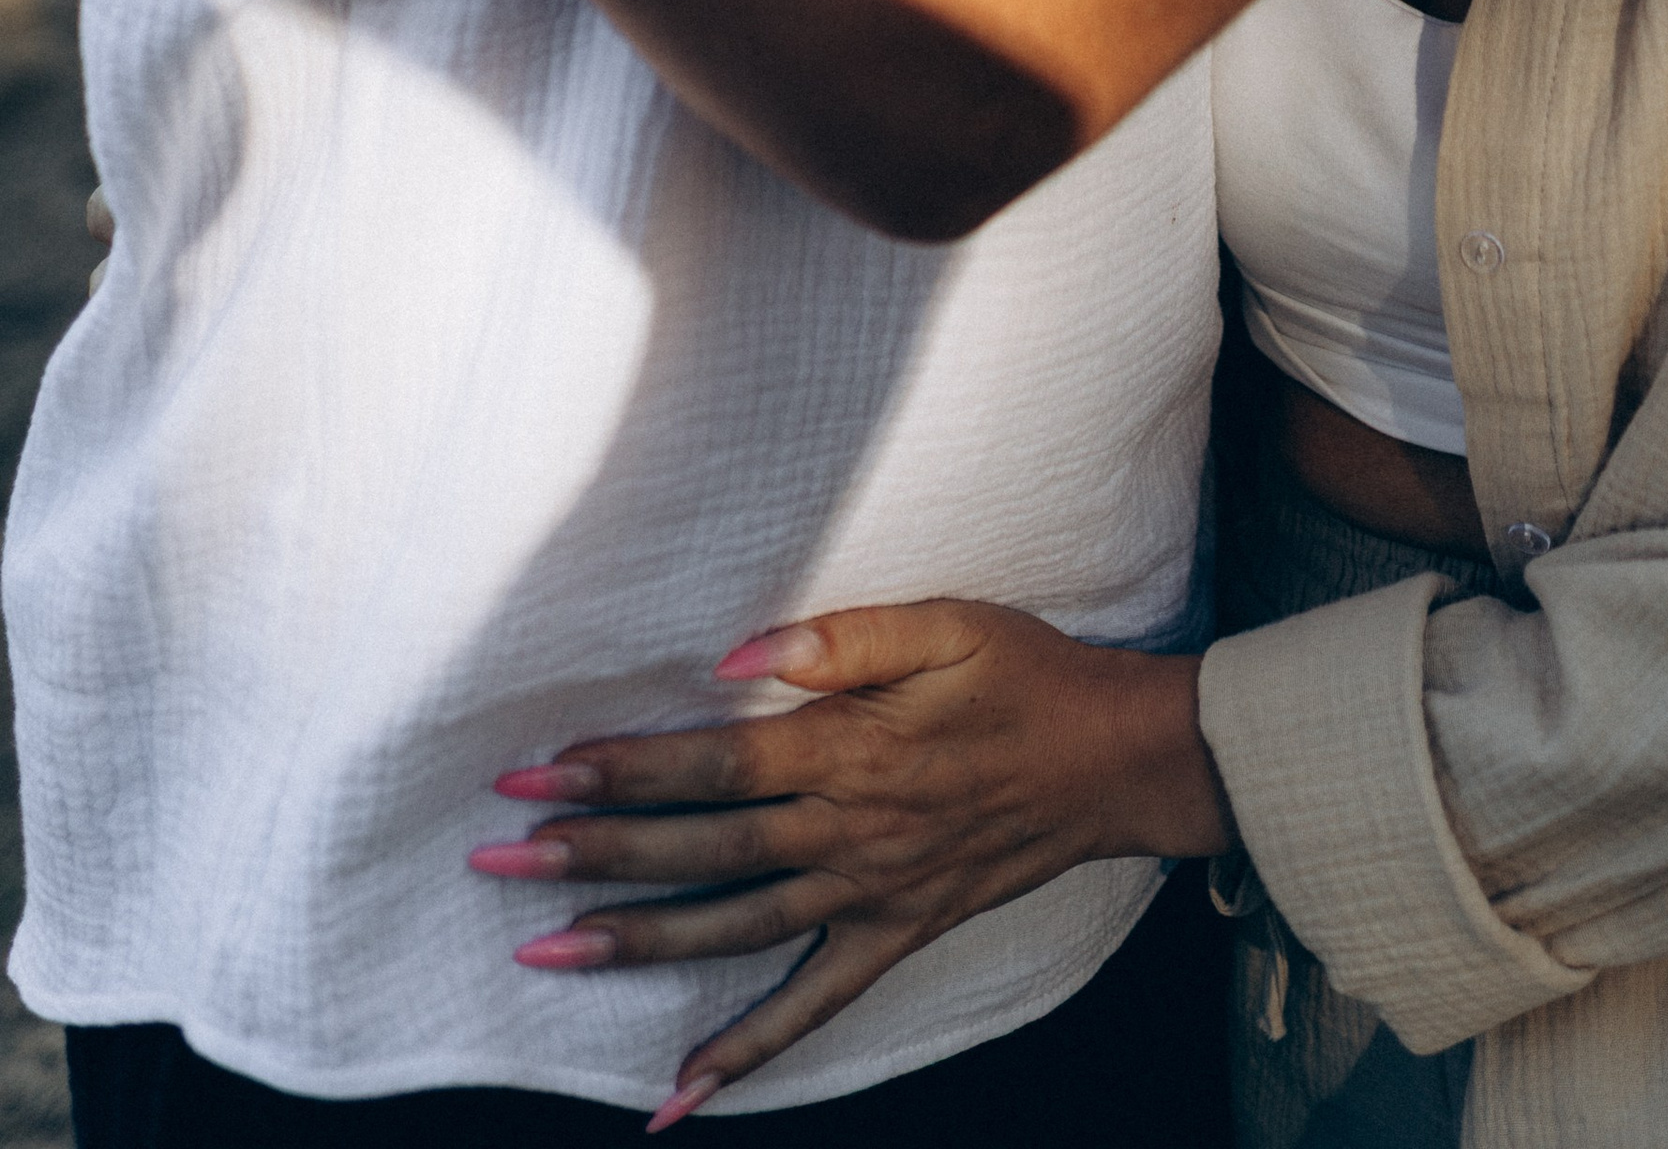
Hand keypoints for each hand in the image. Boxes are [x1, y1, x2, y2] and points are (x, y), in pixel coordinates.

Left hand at [472, 600, 1233, 1123]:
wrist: (1115, 761)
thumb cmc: (1026, 674)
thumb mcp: (947, 624)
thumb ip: (842, 639)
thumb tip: (733, 658)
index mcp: (851, 750)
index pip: (712, 766)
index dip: (622, 769)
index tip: (537, 772)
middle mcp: (848, 833)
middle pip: (701, 851)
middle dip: (593, 854)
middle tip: (496, 860)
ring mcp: (869, 896)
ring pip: (733, 931)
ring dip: (635, 944)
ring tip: (543, 954)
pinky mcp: (894, 937)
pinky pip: (811, 1009)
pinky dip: (743, 1057)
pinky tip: (675, 1099)